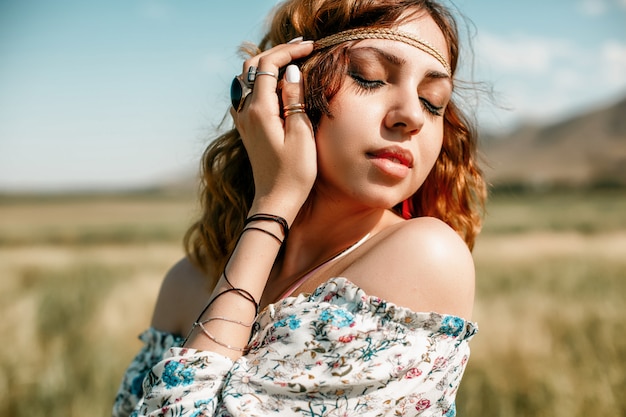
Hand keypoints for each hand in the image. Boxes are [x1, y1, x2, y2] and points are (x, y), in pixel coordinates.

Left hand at [231, 40, 315, 223]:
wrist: (275, 200)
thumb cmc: (294, 173)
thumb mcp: (301, 135)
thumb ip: (295, 99)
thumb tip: (291, 72)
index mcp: (259, 110)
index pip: (269, 65)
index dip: (289, 52)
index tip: (311, 47)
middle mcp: (245, 111)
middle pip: (254, 66)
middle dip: (277, 53)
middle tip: (303, 48)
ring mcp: (243, 120)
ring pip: (248, 78)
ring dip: (268, 64)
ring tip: (292, 61)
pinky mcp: (246, 128)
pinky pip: (247, 93)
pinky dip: (261, 80)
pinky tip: (277, 84)